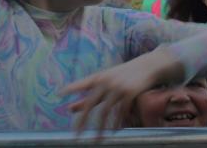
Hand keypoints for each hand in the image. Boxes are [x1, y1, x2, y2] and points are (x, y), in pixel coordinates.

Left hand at [63, 47, 181, 135]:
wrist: (147, 67)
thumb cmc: (124, 75)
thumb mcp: (106, 81)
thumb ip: (89, 94)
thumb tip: (69, 108)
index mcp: (99, 77)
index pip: (81, 83)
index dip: (70, 88)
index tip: (59, 94)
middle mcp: (106, 81)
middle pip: (91, 103)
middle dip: (83, 120)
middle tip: (77, 135)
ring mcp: (117, 87)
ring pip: (105, 111)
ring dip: (100, 128)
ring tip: (97, 140)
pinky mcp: (129, 93)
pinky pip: (120, 112)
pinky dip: (117, 123)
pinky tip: (114, 132)